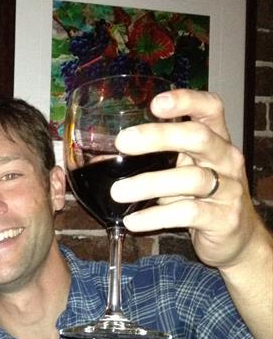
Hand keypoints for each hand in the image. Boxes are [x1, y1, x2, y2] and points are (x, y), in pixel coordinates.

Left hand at [112, 89, 263, 270]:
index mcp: (216, 140)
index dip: (187, 101)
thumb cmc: (200, 197)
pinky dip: (156, 217)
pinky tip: (132, 220)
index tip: (155, 104)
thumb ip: (157, 158)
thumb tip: (102, 156)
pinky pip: (188, 213)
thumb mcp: (183, 170)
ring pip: (191, 178)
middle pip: (198, 137)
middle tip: (123, 142)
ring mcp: (229, 189)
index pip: (210, 108)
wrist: (236, 237)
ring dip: (149, 183)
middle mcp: (226, 159)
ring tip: (118, 191)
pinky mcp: (223, 218)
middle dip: (159, 137)